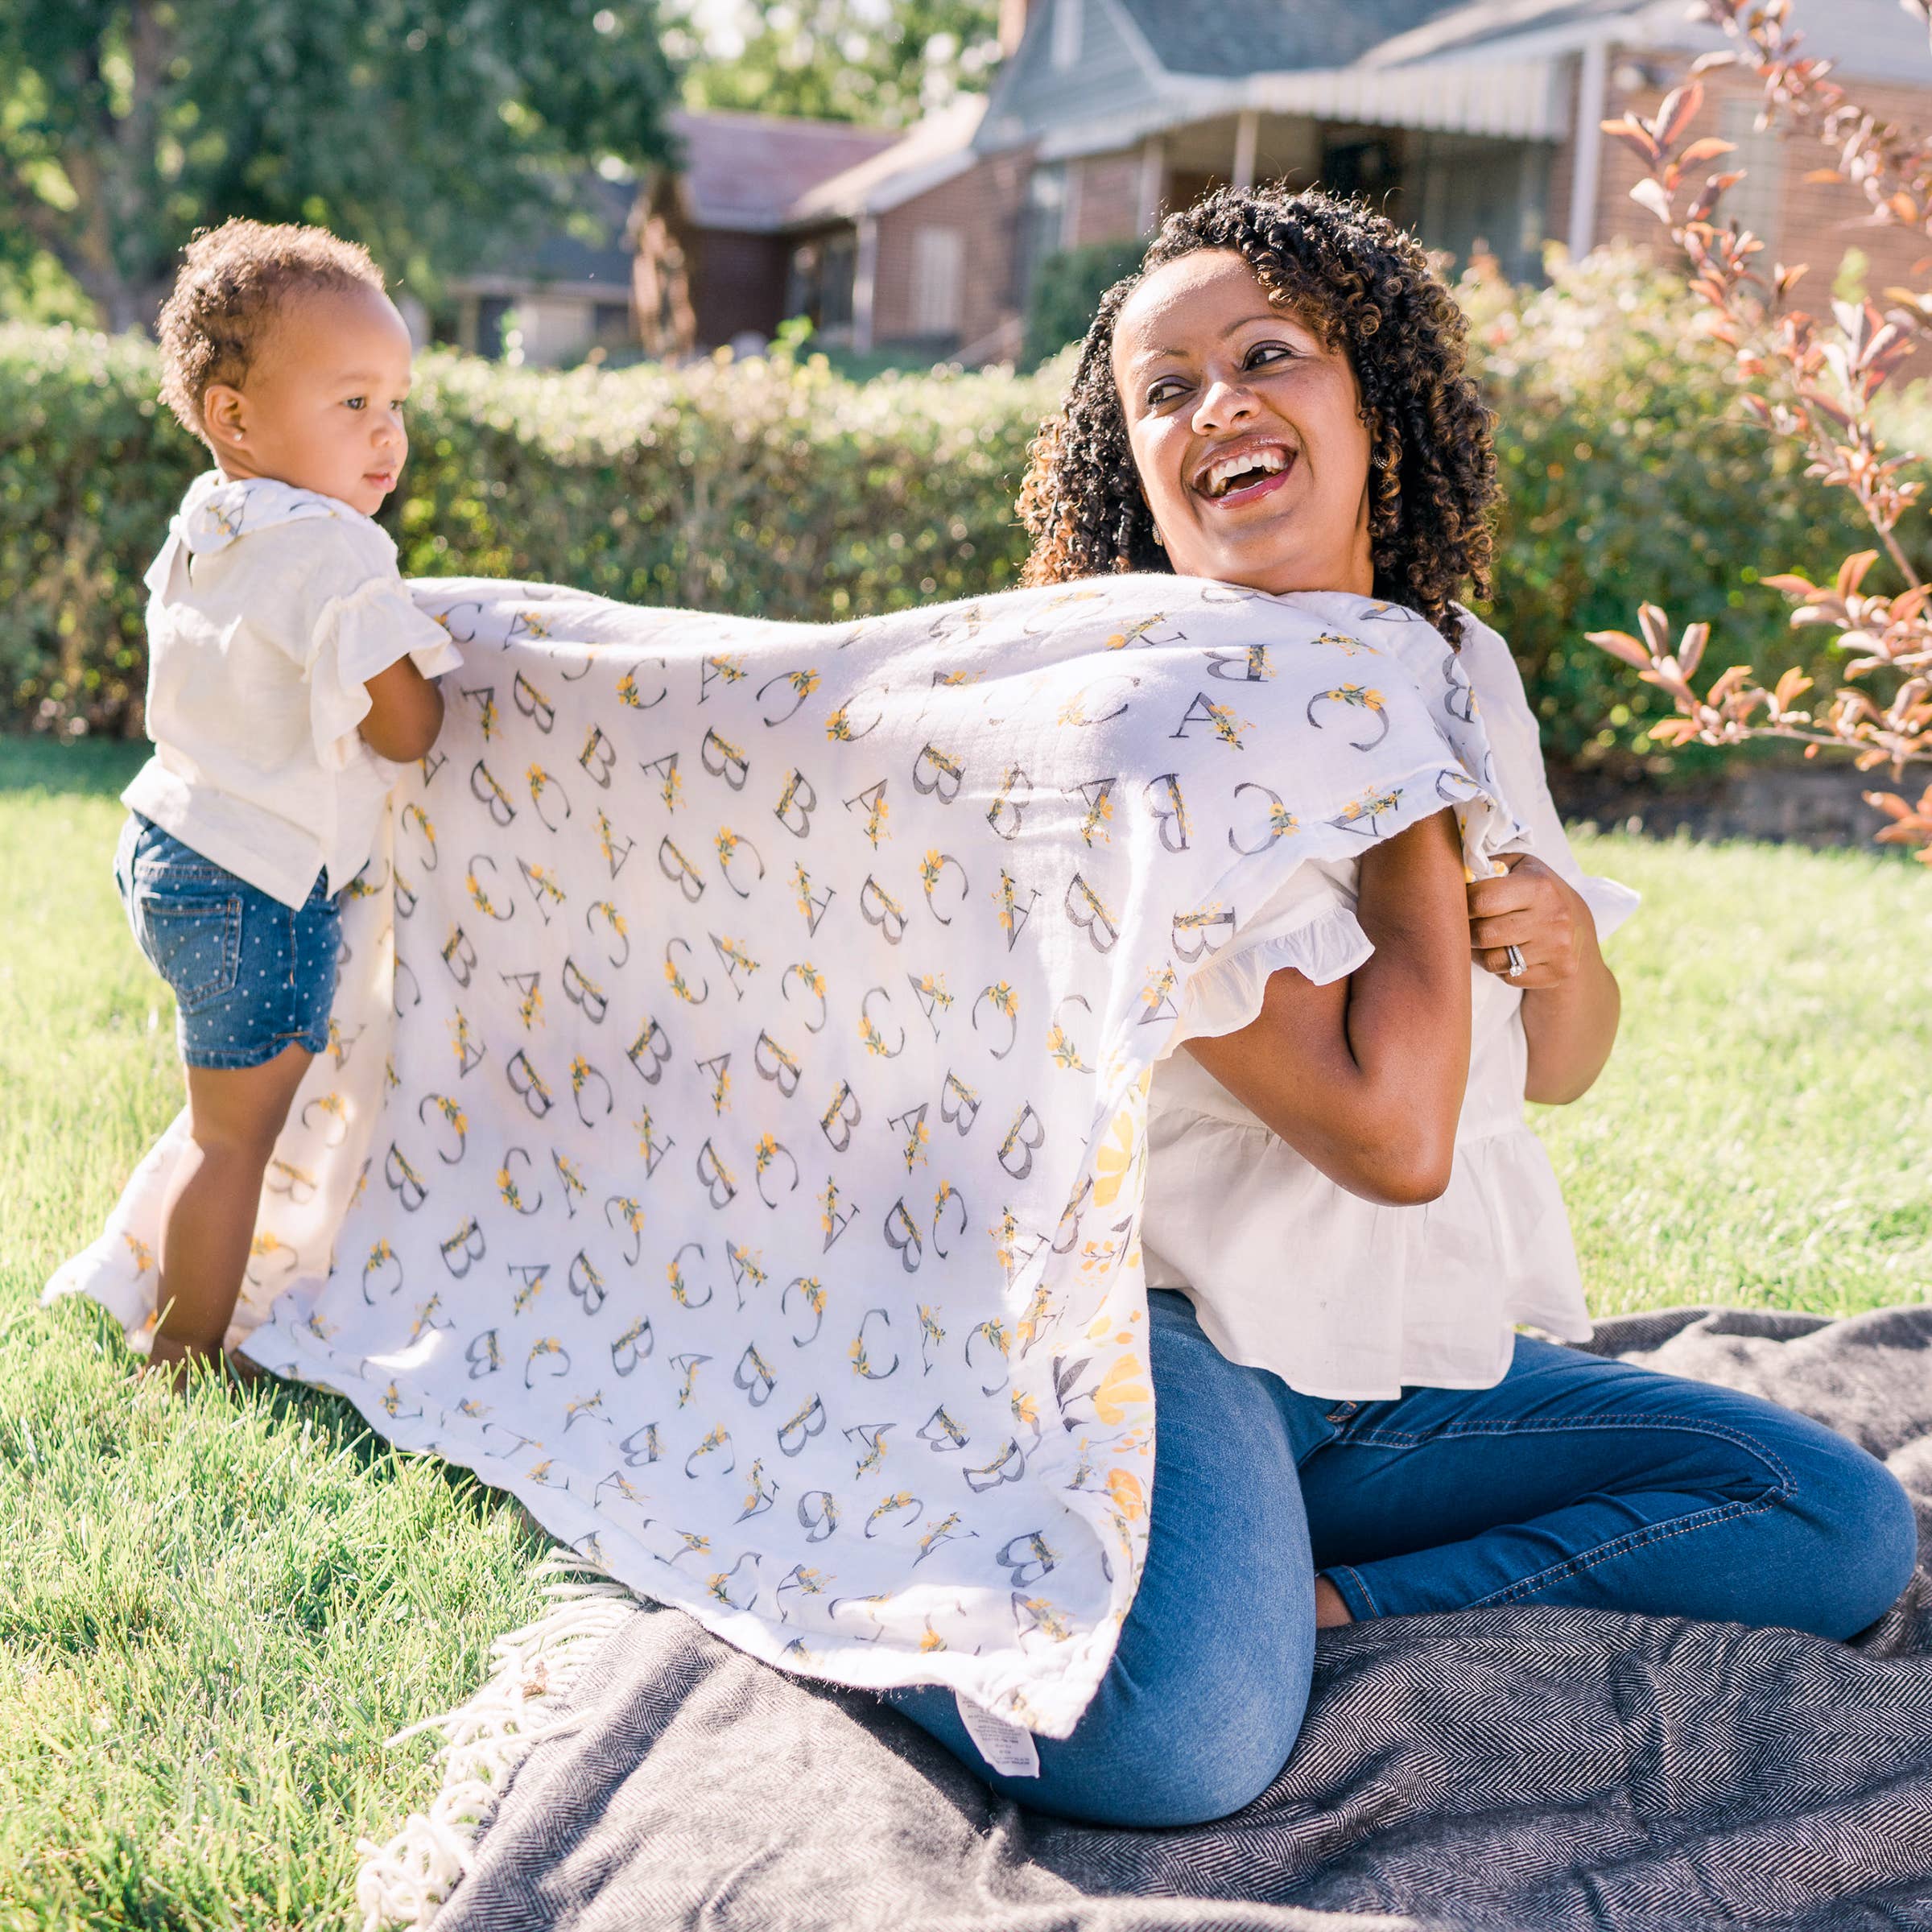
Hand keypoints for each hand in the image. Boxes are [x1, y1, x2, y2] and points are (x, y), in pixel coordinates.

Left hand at [1467, 853, 1592, 989]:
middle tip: (1467, 926)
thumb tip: (1451, 879)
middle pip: (1484, 934)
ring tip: (1482, 941)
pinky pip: (1509, 977)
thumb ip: (1487, 868)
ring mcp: (1558, 948)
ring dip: (1479, 952)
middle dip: (1468, 931)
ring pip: (1493, 961)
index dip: (1463, 904)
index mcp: (1539, 886)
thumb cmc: (1536, 890)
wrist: (1578, 923)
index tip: (1461, 904)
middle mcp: (1552, 917)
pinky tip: (1504, 953)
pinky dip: (1499, 967)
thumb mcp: (1518, 867)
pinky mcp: (1559, 971)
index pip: (1482, 901)